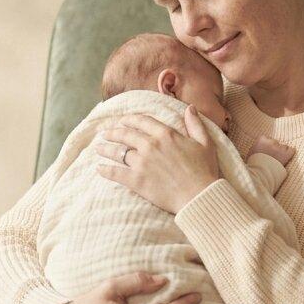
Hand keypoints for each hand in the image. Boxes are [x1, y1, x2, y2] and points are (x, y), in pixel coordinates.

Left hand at [94, 106, 220, 213]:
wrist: (199, 196)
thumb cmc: (204, 171)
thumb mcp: (205, 143)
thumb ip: (195, 124)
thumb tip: (190, 108)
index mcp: (166, 134)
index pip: (141, 121)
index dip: (129, 119)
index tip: (122, 120)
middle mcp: (150, 145)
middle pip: (126, 135)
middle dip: (113, 132)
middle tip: (104, 133)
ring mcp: (142, 163)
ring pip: (118, 152)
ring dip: (106, 149)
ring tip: (98, 148)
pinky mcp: (137, 180)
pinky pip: (116, 173)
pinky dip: (106, 170)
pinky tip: (99, 169)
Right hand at [249, 135, 295, 165]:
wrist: (260, 173)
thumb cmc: (253, 165)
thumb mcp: (250, 153)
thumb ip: (256, 147)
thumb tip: (258, 146)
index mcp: (261, 140)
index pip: (266, 138)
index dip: (266, 145)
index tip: (265, 151)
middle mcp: (270, 141)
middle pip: (275, 142)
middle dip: (274, 148)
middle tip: (271, 157)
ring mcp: (279, 147)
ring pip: (283, 147)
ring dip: (282, 152)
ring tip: (277, 160)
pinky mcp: (286, 153)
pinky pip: (291, 150)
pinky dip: (289, 154)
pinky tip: (286, 158)